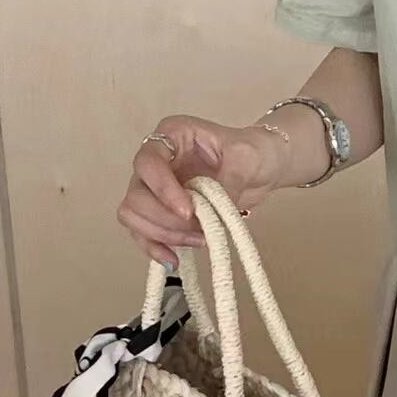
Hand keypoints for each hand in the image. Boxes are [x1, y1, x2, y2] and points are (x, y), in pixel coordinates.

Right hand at [117, 115, 287, 267]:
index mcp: (171, 135)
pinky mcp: (162, 212)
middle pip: (136, 194)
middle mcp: (156, 161)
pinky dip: (156, 248)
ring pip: (134, 216)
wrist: (262, 168)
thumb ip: (227, 181)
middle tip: (198, 229)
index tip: (188, 211)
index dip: (163, 189)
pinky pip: (145, 233)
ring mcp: (154, 188)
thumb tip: (209, 211)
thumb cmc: (253, 152)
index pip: (149, 162)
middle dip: (165, 219)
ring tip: (199, 240)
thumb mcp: (247, 158)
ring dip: (163, 234)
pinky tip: (174, 260)